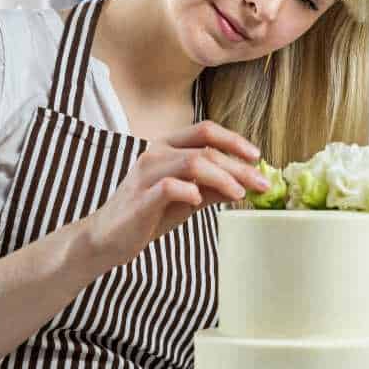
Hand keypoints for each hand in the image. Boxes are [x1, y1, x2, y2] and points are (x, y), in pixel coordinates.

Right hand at [83, 120, 269, 270]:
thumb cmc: (148, 214)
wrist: (107, 238)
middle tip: (261, 182)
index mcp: (167, 145)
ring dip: (222, 177)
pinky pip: (170, 186)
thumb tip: (245, 183)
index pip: (206, 130)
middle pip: (205, 148)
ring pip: (193, 162)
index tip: (256, 156)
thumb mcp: (187, 198)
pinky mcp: (140, 196)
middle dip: (238, 166)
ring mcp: (146, 173)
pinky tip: (201, 201)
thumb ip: (212, 187)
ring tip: (239, 194)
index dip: (234, 140)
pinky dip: (191, 191)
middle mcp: (156, 152)